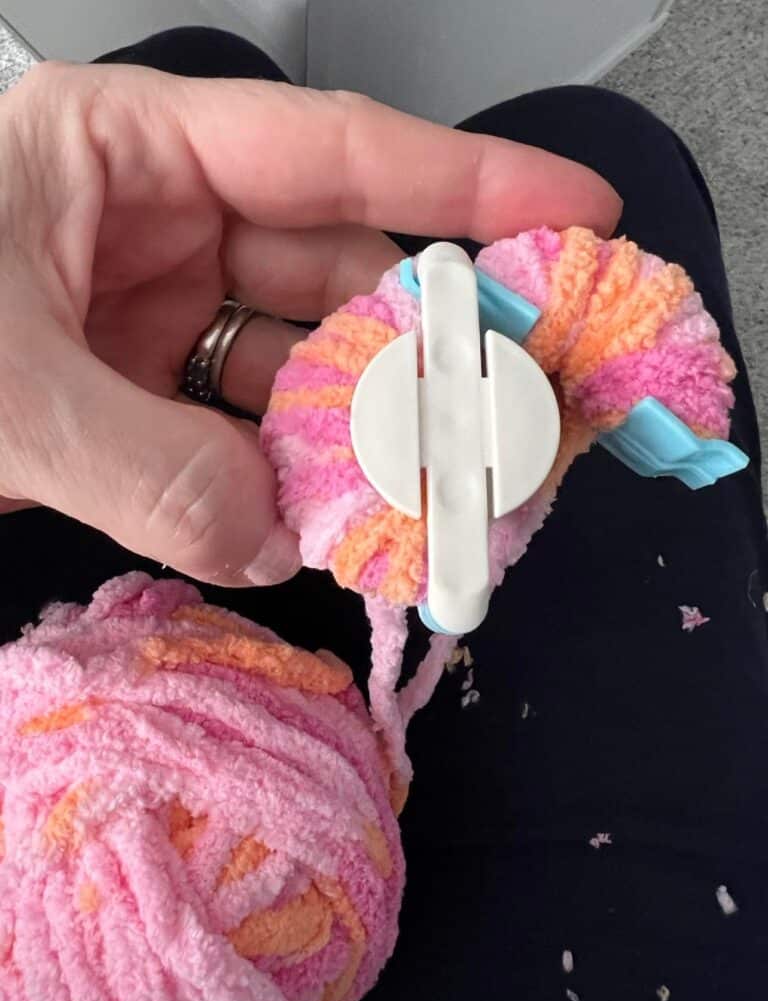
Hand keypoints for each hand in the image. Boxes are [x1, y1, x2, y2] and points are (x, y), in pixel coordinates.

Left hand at [0, 61, 620, 586]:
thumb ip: (139, 462)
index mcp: (123, 153)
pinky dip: (286, 477)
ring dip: (356, 432)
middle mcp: (158, 224)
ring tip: (421, 489)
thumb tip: (272, 537)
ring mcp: (154, 316)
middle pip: (334, 272)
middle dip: (419, 343)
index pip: (329, 150)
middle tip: (505, 407)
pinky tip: (323, 516)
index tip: (577, 212)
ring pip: (297, 367)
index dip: (468, 178)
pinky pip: (244, 431)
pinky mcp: (141, 397)